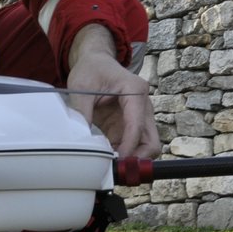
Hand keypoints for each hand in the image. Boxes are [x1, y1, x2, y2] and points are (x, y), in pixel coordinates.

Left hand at [66, 25, 159, 157]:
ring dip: (132, 159)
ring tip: (111, 167)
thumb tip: (81, 140)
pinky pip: (133, 147)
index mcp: (135, 91)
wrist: (95, 62)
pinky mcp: (131, 125)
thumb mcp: (81, 87)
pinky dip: (124, 156)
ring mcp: (140, 117)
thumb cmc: (92, 70)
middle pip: (152, 142)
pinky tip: (108, 160)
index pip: (137, 125)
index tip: (116, 160)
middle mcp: (143, 105)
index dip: (128, 147)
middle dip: (138, 158)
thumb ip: (81, 112)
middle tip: (117, 169)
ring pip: (147, 148)